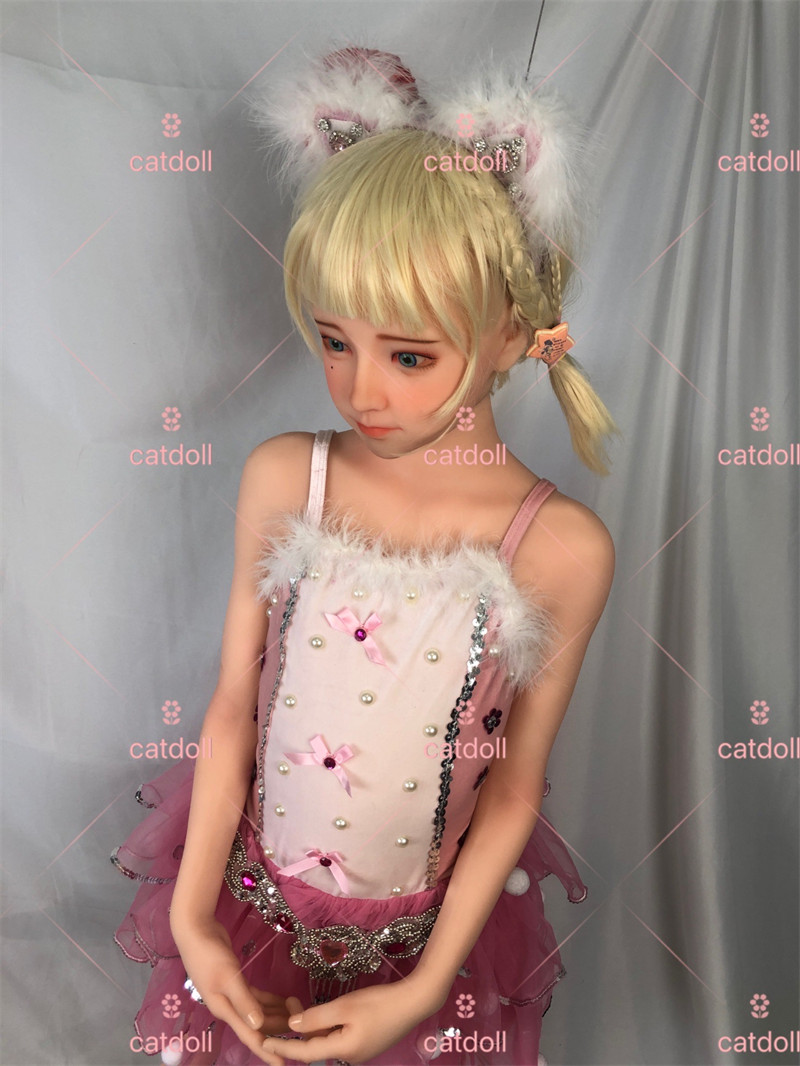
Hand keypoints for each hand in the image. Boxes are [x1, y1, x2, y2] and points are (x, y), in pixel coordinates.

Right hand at [171, 913, 302, 1064]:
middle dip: (279, 1028)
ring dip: (277, 1013)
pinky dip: (269, 1000)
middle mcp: (229, 1007)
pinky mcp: (236, 981)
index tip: (282, 1065)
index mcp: (225, 1010)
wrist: (195, 930)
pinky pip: (256, 997)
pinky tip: (284, 1000)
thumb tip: (259, 1025)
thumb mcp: (227, 977)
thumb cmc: (208, 954)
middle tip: (303, 1028)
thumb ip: (244, 1001)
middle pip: (258, 1025)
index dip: (266, 1052)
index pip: (250, 1036)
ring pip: (259, 1011)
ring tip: (298, 1014)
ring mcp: (232, 994)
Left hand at [259, 978, 440, 1064]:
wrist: (415, 1002)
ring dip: (311, 1026)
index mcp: (342, 1051)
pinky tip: (321, 1011)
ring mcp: (359, 1051)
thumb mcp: (344, 1007)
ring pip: (326, 1041)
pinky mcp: (366, 1042)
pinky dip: (325, 1025)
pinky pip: (338, 1037)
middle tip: (286, 1004)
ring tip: (298, 1003)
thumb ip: (316, 1018)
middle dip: (296, 1030)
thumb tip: (292, 1026)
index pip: (304, 1053)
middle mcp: (348, 1057)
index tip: (262, 1042)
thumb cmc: (379, 1003)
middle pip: (315, 1047)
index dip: (282, 1047)